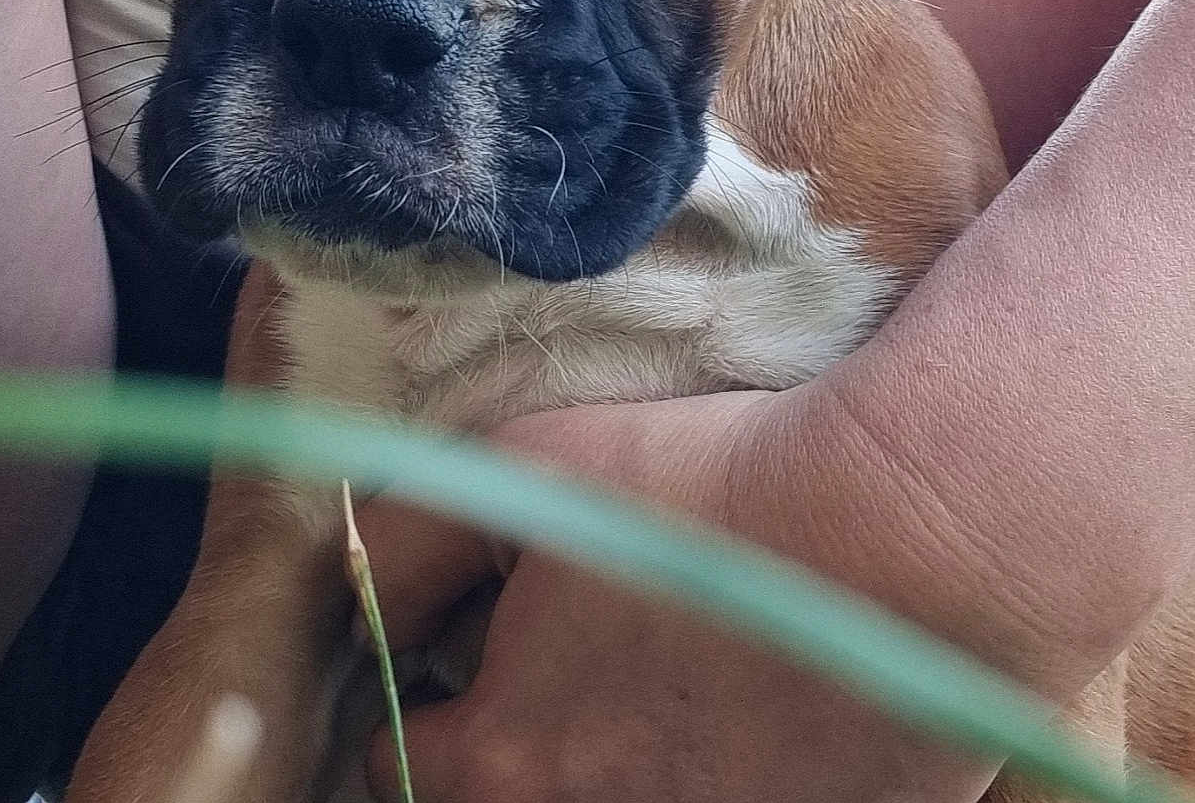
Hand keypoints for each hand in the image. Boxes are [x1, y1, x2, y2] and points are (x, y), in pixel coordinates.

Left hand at [354, 392, 1004, 802]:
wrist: (891, 541)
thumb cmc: (692, 496)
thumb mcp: (521, 475)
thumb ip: (406, 542)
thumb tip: (355, 585)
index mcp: (508, 762)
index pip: (399, 763)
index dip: (418, 696)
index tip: (457, 656)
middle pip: (507, 800)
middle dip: (513, 745)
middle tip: (572, 669)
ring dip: (621, 758)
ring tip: (668, 676)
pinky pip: (724, 800)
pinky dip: (718, 767)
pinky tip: (752, 700)